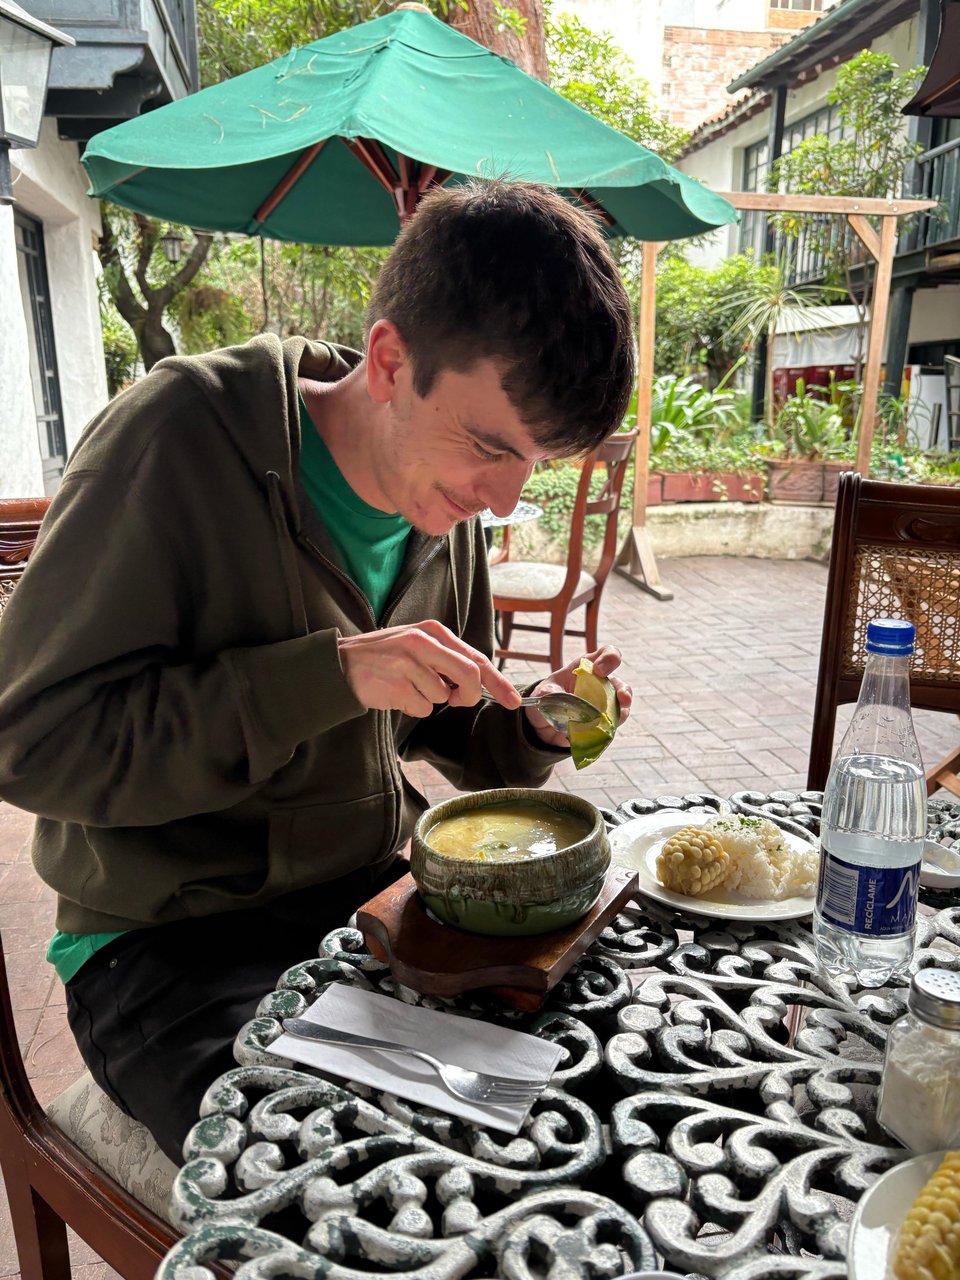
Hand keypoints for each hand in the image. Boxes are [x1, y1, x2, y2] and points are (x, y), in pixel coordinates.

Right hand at [338, 620, 520, 716]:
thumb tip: (479, 684)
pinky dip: (413, 707)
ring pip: (442, 696)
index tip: (514, 701)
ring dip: (429, 699)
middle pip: (469, 675)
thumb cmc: (386, 656)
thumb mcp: (419, 645)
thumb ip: (448, 659)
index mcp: (434, 631)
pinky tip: (396, 693)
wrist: (341, 663)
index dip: (498, 682)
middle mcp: (423, 643)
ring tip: (406, 685)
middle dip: (469, 695)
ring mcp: (409, 664)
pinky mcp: (397, 685)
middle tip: (457, 701)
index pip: (477, 657)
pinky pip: (422, 707)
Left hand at [524, 645, 631, 748]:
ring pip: (621, 704)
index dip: (608, 659)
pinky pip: (613, 722)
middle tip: (621, 697)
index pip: (606, 654)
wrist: (544, 723)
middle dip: (623, 690)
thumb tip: (548, 695)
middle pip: (619, 682)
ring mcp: (604, 703)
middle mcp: (600, 684)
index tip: (599, 671)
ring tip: (619, 716)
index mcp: (586, 668)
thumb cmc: (548, 697)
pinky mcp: (603, 720)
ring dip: (623, 709)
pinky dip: (612, 725)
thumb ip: (546, 691)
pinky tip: (607, 728)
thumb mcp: (543, 691)